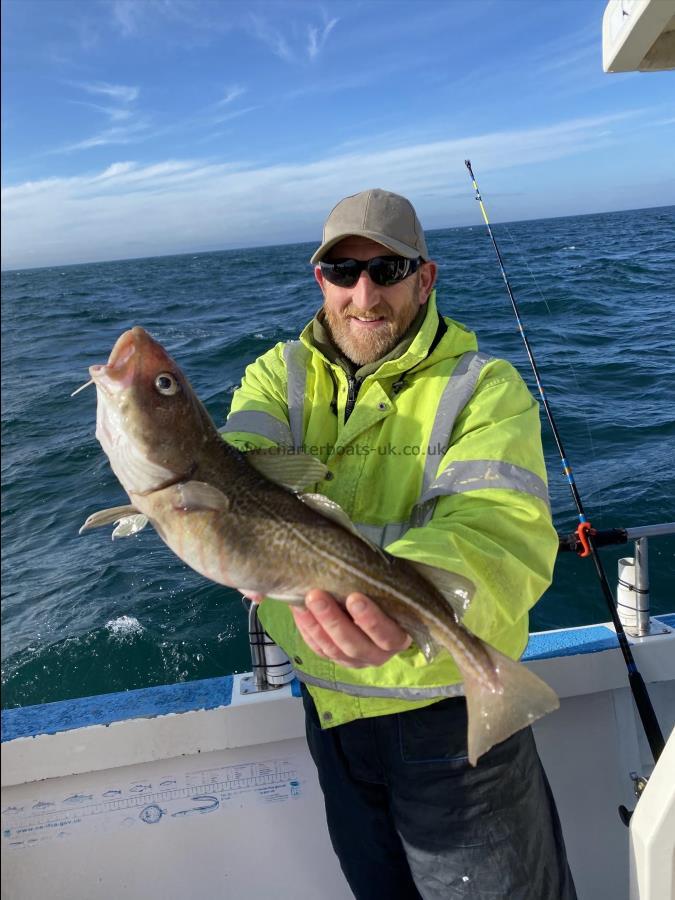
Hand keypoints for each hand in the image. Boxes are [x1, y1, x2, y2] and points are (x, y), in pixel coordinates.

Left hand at [291, 589, 411, 667]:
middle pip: (354, 644)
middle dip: (333, 620)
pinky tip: (298, 611)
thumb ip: (380, 585)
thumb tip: (356, 564)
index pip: (386, 635)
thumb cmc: (387, 596)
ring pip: (333, 649)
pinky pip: (319, 649)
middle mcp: (377, 654)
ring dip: (315, 625)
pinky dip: (307, 630)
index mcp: (397, 638)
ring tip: (302, 601)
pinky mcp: (336, 659)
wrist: (379, 609)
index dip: (370, 619)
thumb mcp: (392, 591)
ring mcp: (355, 660)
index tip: (354, 598)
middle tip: (316, 595)